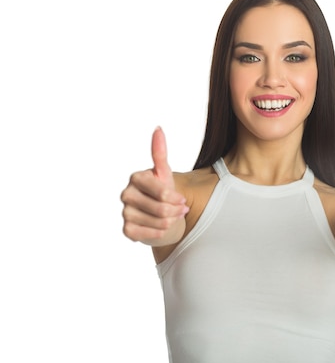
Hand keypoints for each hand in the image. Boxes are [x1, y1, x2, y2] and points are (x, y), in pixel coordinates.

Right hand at [121, 127, 187, 244]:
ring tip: (173, 217)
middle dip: (176, 211)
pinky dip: (159, 233)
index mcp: (136, 178)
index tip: (182, 200)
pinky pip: (147, 234)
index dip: (176, 199)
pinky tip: (161, 228)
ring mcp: (125, 212)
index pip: (162, 192)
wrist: (161, 215)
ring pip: (157, 222)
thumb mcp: (164, 173)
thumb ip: (160, 152)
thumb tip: (158, 128)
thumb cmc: (163, 191)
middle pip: (161, 209)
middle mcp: (126, 194)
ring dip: (170, 222)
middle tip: (181, 210)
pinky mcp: (126, 230)